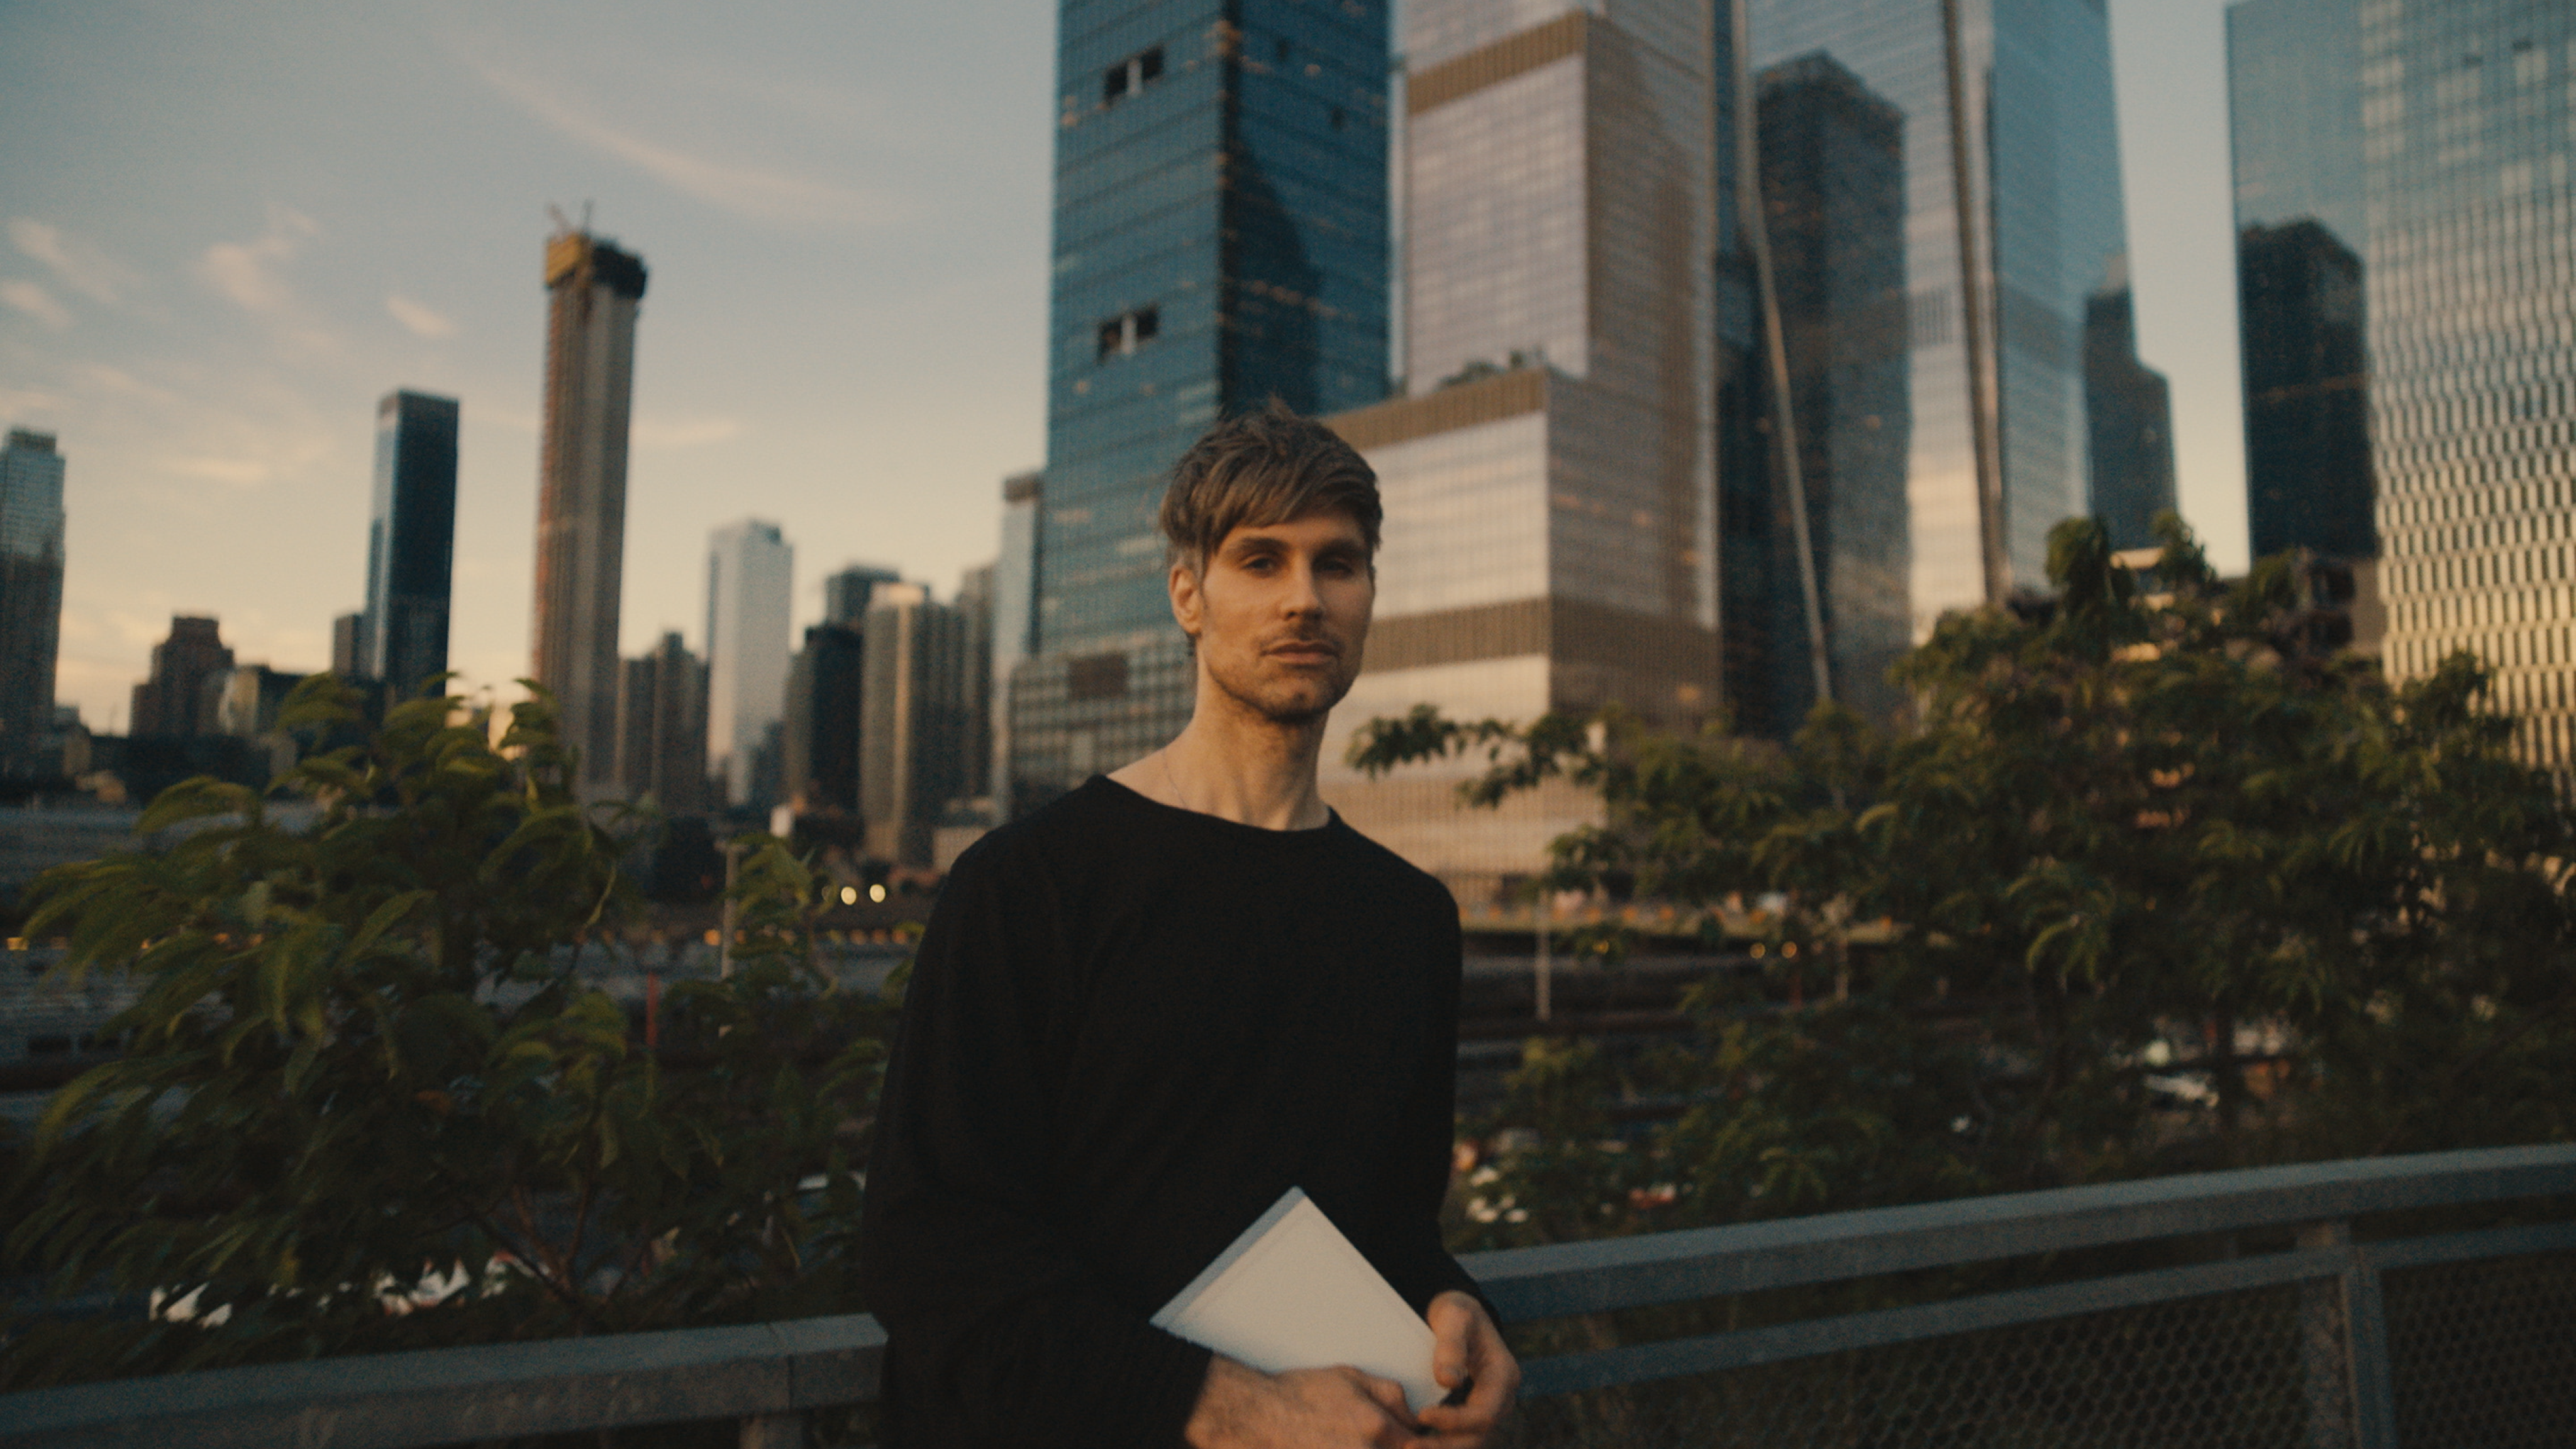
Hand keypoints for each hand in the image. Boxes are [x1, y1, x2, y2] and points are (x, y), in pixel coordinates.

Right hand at [1184, 1353, 1422, 1447]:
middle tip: (1391, 1439)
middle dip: (1404, 1448)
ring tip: (1360, 1440)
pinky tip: (1346, 1445)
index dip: (1427, 1445)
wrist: (1258, 1417)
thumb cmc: (1302, 1394)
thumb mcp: (1350, 1377)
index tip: (1423, 1441)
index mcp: (1377, 1427)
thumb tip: (1416, 1416)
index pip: (1419, 1446)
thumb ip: (1391, 1394)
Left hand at [1414, 1291, 1519, 1446]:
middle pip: (1480, 1436)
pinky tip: (1415, 1442)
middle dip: (1445, 1446)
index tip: (1421, 1414)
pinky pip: (1462, 1436)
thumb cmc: (1457, 1311)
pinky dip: (1442, 1443)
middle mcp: (1502, 1396)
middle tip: (1409, 1447)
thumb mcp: (1453, 1317)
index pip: (1484, 1413)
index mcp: (1504, 1374)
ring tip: (1409, 1448)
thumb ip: (1451, 1346)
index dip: (1454, 1421)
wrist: (1458, 1313)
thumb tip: (1448, 1381)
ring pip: (1471, 1441)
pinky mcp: (1475, 1411)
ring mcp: (1490, 1405)